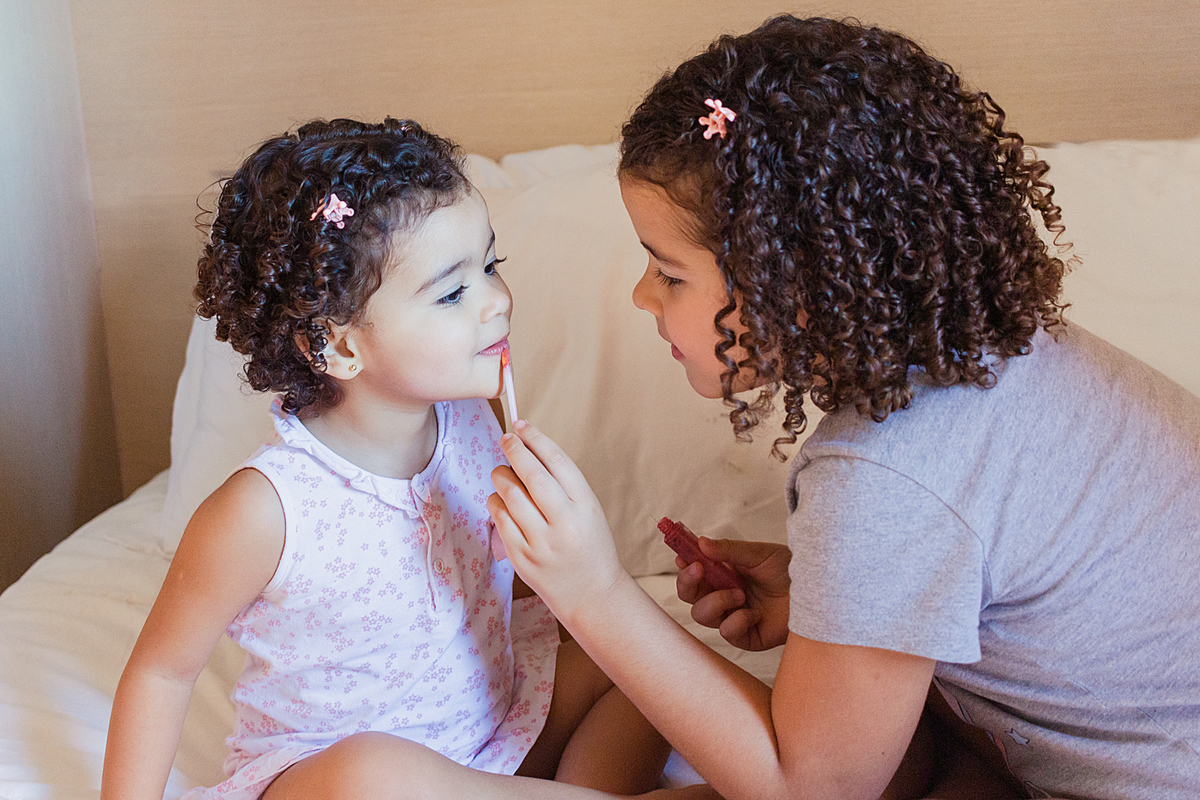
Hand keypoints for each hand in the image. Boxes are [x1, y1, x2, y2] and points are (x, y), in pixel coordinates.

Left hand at [488, 421, 629, 624]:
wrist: (592, 593)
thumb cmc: (589, 544)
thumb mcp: (588, 509)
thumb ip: (562, 483)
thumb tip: (527, 447)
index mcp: (585, 506)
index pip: (557, 462)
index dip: (536, 439)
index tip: (521, 425)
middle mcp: (565, 524)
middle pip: (532, 476)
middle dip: (514, 451)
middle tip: (505, 439)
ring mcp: (541, 543)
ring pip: (510, 495)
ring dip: (502, 476)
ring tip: (503, 473)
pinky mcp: (522, 558)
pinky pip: (500, 519)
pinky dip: (496, 502)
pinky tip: (501, 500)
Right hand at [676, 538, 791, 650]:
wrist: (815, 593)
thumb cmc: (789, 571)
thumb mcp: (758, 554)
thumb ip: (729, 550)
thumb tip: (701, 542)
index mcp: (724, 574)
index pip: (694, 572)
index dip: (684, 565)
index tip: (683, 556)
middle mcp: (724, 596)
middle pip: (689, 595)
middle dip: (687, 582)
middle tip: (698, 569)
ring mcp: (732, 617)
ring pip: (701, 614)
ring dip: (716, 601)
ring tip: (740, 593)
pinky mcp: (744, 637)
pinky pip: (726, 631)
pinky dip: (738, 620)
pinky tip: (755, 614)